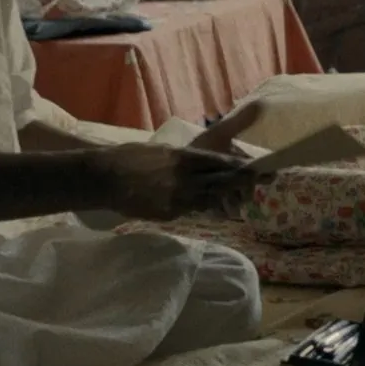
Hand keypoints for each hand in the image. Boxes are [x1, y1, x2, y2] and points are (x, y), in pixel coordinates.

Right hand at [93, 104, 269, 221]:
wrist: (103, 178)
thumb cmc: (131, 157)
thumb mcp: (162, 150)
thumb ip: (186, 158)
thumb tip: (205, 162)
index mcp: (183, 159)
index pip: (220, 164)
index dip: (240, 167)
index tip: (258, 168)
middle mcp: (184, 180)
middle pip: (221, 184)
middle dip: (242, 184)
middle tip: (261, 182)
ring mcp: (176, 200)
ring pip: (208, 201)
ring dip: (221, 199)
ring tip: (235, 197)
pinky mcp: (168, 215)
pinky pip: (189, 211)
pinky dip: (195, 206)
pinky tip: (197, 203)